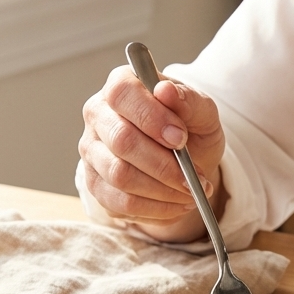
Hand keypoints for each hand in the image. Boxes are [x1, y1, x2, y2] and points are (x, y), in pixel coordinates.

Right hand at [78, 65, 225, 240]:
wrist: (187, 160)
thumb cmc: (190, 129)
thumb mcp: (202, 112)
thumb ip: (189, 100)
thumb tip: (165, 90)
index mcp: (121, 85)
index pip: (122, 94)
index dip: (151, 118)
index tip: (181, 139)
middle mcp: (98, 114)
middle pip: (121, 140)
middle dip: (164, 164)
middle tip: (194, 177)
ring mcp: (91, 150)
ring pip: (119, 175)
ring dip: (162, 190)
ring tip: (190, 192)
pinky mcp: (94, 182)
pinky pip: (119, 202)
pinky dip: (154, 208)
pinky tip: (176, 204)